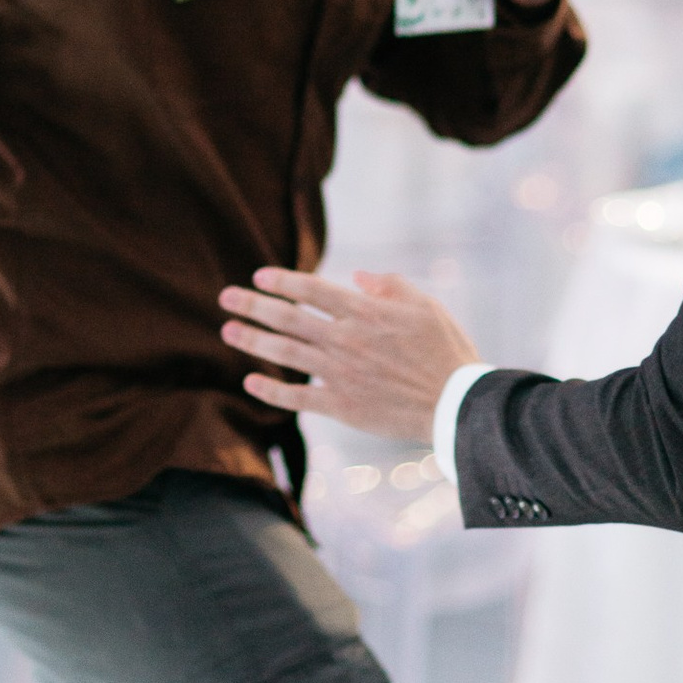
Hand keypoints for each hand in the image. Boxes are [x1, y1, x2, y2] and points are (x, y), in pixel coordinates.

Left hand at [219, 267, 480, 438]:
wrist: (456, 404)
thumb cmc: (445, 351)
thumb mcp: (425, 306)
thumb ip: (390, 286)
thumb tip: (358, 276)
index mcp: (365, 312)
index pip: (311, 290)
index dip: (282, 281)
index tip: (259, 276)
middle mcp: (346, 340)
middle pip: (288, 319)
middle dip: (253, 306)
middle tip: (225, 298)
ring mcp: (340, 374)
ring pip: (285, 354)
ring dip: (252, 341)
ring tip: (228, 330)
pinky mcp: (341, 406)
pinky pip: (297, 397)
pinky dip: (271, 390)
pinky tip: (250, 381)